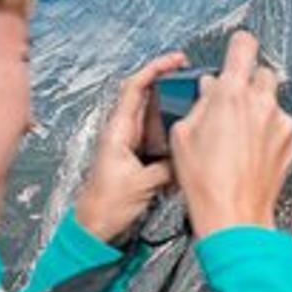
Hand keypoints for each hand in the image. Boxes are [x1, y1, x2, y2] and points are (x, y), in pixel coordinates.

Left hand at [73, 51, 187, 241]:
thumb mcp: (141, 183)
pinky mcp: (138, 162)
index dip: (155, 69)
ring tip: (197, 107)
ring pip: (156, 120)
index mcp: (118, 131)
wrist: (95, 231)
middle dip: (170, 86)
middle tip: (194, 79)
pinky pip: (160, 142)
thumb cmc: (106, 207)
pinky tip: (189, 139)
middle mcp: (123, 135)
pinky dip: (174, 137)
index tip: (176, 61)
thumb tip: (186, 156)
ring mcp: (131, 148)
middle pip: (148, 99)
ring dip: (174, 112)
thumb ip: (166, 166)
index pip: (135, 87)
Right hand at [170, 31, 291, 238]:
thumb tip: (209, 90)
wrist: (233, 215)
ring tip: (238, 137)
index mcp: (232, 93)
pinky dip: (268, 134)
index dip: (238, 45)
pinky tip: (250, 153)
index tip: (236, 48)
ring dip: (258, 111)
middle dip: (248, 82)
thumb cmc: (206, 180)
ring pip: (273, 103)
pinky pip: (280, 128)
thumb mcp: (184, 134)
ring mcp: (280, 124)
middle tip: (232, 101)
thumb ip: (200, 103)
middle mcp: (262, 103)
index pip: (244, 45)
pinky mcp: (291, 143)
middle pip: (263, 73)